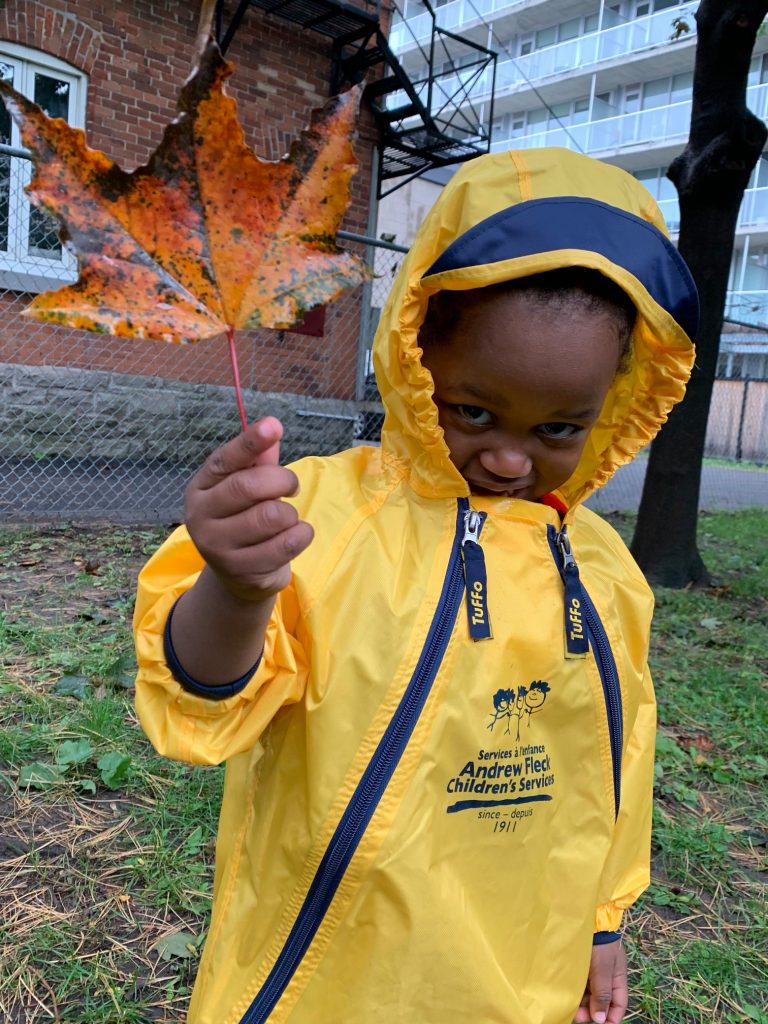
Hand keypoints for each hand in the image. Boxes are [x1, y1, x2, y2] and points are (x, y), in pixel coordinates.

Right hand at [184, 417, 313, 603]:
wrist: (239, 574)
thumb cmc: (245, 519)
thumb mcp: (248, 488)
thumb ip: (259, 461)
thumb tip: (272, 425)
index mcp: (200, 487)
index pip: (224, 460)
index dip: (250, 442)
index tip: (274, 425)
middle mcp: (200, 516)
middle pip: (248, 486)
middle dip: (282, 480)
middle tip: (292, 486)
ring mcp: (216, 546)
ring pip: (271, 516)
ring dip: (291, 513)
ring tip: (288, 518)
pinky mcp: (240, 570)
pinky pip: (286, 544)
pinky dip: (302, 535)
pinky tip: (297, 535)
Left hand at [573, 940, 627, 1023]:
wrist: (589, 918)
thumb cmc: (599, 943)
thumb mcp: (603, 970)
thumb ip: (602, 994)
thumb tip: (600, 1020)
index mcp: (617, 980)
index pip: (618, 1006)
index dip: (611, 1019)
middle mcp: (606, 978)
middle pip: (601, 1002)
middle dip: (591, 1012)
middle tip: (577, 1015)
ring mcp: (593, 972)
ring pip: (589, 995)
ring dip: (581, 1003)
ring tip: (570, 1006)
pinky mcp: (581, 966)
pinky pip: (580, 984)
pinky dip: (575, 991)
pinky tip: (566, 994)